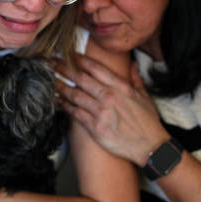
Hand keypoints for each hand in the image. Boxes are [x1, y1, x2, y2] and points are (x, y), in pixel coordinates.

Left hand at [54, 54, 168, 165]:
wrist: (150, 147)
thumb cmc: (147, 122)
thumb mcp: (144, 96)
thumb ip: (134, 78)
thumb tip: (131, 64)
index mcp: (120, 87)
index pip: (95, 68)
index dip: (79, 60)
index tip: (69, 55)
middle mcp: (109, 96)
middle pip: (80, 78)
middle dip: (63, 69)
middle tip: (51, 63)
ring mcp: (101, 112)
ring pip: (75, 95)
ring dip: (60, 86)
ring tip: (50, 80)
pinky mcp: (95, 127)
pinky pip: (75, 113)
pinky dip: (64, 106)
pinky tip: (57, 101)